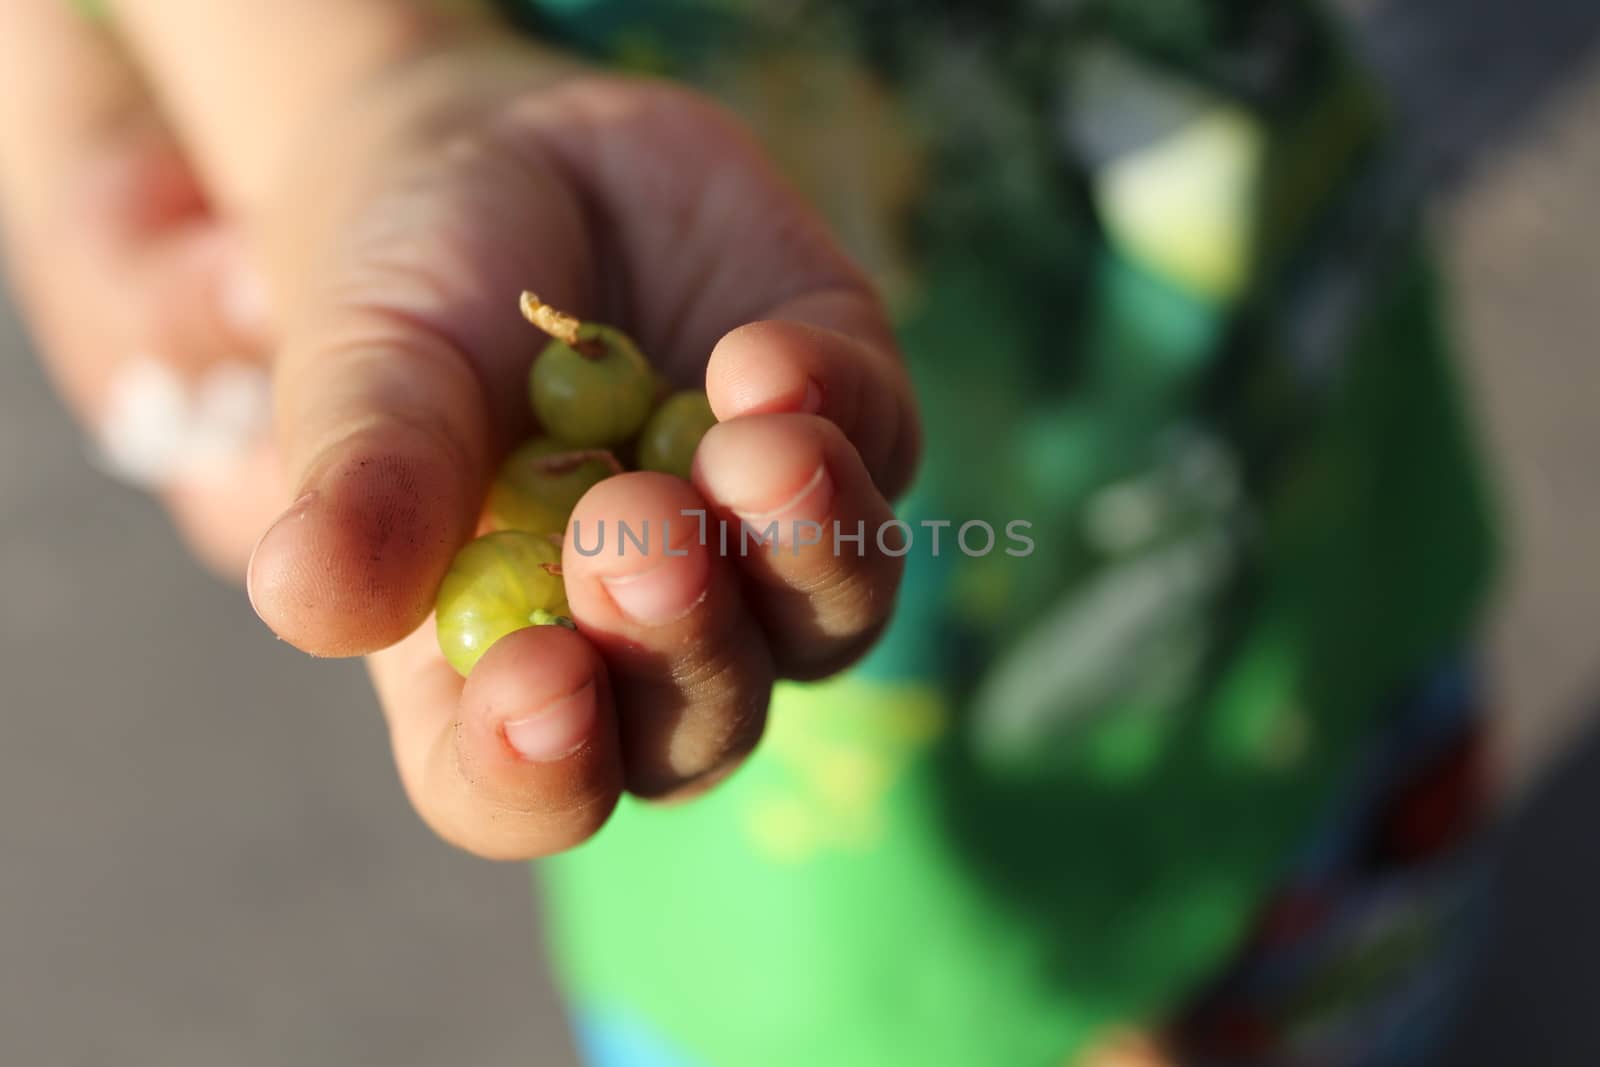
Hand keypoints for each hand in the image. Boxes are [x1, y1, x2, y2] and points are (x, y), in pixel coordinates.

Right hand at [1, 6, 919, 859]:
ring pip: (834, 614)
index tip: (537, 685)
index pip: (525, 790)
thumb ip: (361, 483)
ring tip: (750, 454)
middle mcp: (653, 637)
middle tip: (635, 529)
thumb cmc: (406, 302)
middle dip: (682, 641)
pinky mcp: (852, 420)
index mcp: (501, 669)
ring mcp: (767, 542)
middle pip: (703, 724)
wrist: (506, 164)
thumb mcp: (365, 369)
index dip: (538, 772)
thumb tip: (304, 600)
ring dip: (805, 552)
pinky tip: (765, 354)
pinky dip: (836, 407)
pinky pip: (879, 444)